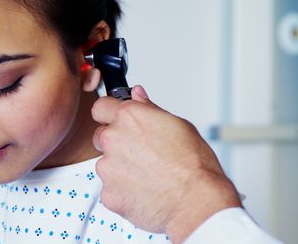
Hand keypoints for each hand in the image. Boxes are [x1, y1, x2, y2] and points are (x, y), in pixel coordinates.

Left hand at [92, 85, 241, 241]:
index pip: (101, 106)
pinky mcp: (108, 193)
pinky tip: (145, 190)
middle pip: (101, 136)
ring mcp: (107, 168)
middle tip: (141, 153)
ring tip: (149, 175)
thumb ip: (150, 109)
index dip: (110, 113)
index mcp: (130, 117)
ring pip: (106, 164)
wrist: (195, 201)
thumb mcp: (178, 125)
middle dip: (116, 143)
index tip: (116, 120)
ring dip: (121, 168)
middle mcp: (113, 139)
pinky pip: (111, 188)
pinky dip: (124, 190)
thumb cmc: (194, 165)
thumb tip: (138, 95)